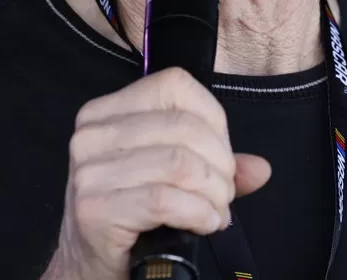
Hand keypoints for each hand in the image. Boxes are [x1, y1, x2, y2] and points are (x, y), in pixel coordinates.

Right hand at [42, 67, 270, 279]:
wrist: (86, 265)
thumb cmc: (127, 214)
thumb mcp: (166, 176)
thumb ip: (212, 163)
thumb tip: (259, 169)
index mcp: (106, 111)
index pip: (174, 85)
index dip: (213, 118)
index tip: (221, 154)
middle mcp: (92, 134)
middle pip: (183, 127)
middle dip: (219, 164)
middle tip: (223, 192)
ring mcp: (89, 171)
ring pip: (179, 163)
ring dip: (213, 193)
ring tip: (216, 211)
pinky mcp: (94, 209)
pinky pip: (165, 200)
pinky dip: (198, 213)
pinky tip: (204, 223)